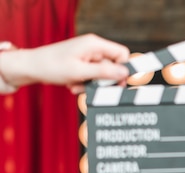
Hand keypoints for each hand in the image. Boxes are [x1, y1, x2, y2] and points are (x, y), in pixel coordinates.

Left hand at [1, 34, 129, 92]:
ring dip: (92, 83)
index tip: (116, 83)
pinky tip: (73, 84)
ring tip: (76, 85)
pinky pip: (92, 75)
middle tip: (91, 87)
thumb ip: (105, 72)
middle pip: (113, 66)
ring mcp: (87, 54)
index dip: (123, 69)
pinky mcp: (82, 62)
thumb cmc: (51, 66)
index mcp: (95, 44)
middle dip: (103, 80)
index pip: (122, 54)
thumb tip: (125, 73)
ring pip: (102, 73)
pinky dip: (84, 82)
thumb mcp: (80, 72)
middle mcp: (93, 47)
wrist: (30, 67)